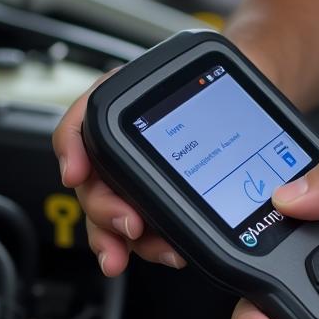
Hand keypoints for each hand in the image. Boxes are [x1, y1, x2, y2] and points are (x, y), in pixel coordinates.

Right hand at [52, 40, 282, 275]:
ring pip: (114, 219)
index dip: (72, 152)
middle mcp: (122, 150)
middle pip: (93, 187)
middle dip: (106, 212)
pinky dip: (153, 246)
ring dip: (126, 241)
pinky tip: (170, 250)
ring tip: (158, 249)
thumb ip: (141, 89)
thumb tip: (86, 154)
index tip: (77, 174)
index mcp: (118, 112)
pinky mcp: (160, 207)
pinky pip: (145, 234)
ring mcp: (139, 182)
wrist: (246, 103)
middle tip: (129, 225)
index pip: (78, 130)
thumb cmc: (211, 80)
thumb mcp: (178, 68)